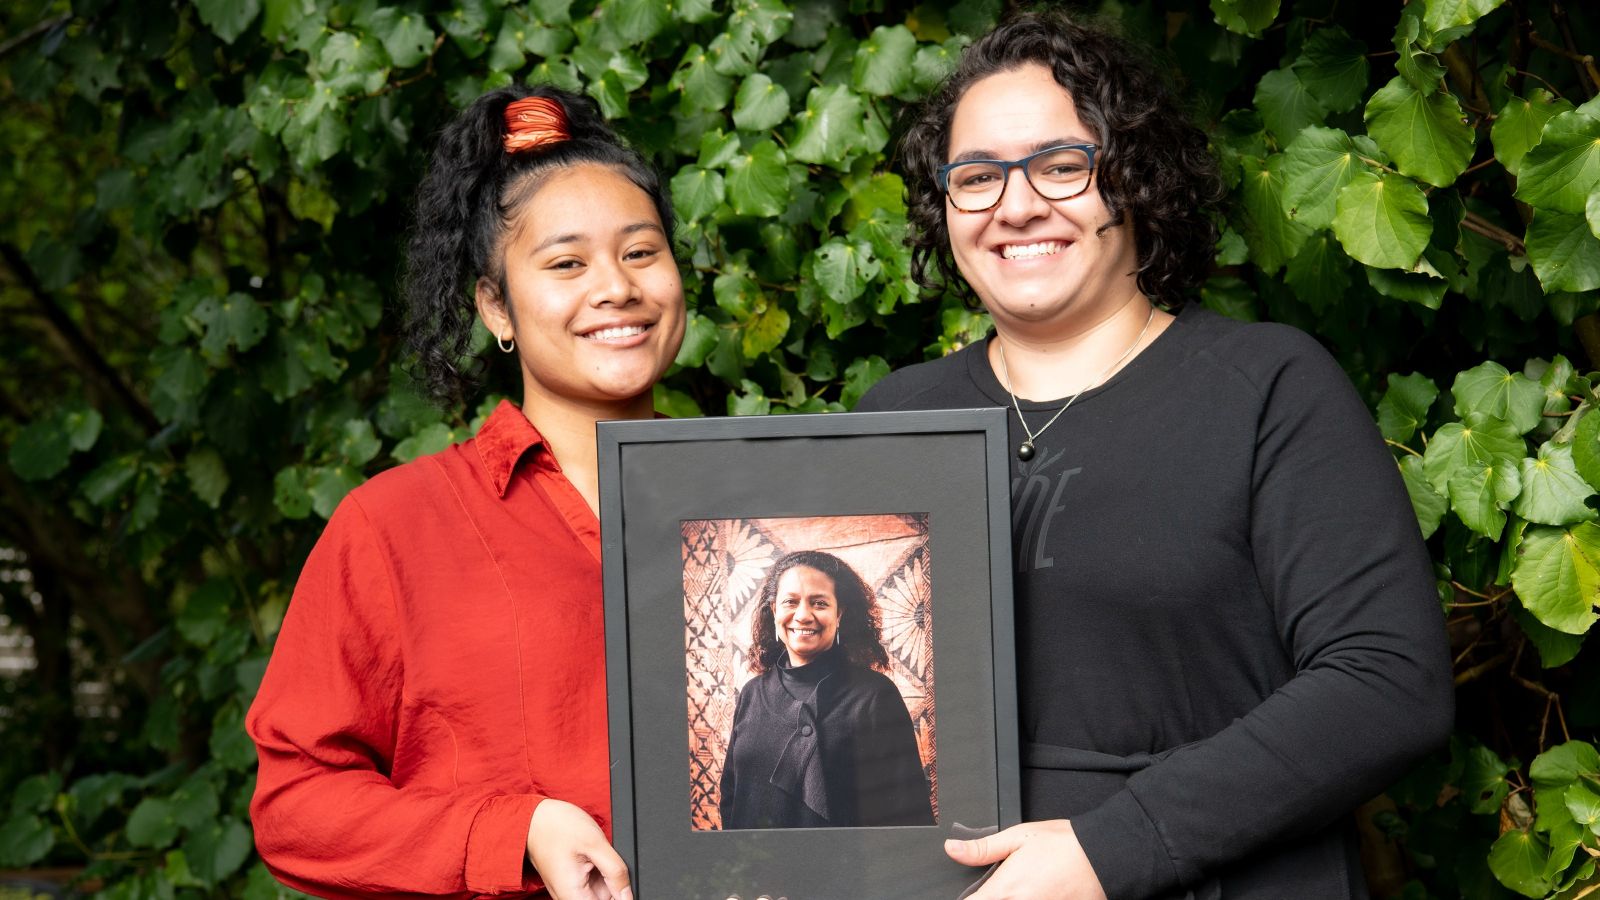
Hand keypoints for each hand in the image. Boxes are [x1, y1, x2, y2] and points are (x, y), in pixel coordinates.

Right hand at [526, 798, 631, 899]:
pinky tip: (595, 857)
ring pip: (601, 894)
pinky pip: (594, 885)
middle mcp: (568, 897)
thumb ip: (616, 871)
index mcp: (572, 894)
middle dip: (614, 887)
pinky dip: (600, 873)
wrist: (535, 817)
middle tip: (606, 862)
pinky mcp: (572, 883)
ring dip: (607, 878)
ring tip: (597, 856)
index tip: (620, 880)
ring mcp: (570, 891)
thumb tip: (629, 895)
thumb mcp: (594, 843)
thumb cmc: (557, 826)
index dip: (620, 898)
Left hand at [946, 819, 1107, 899]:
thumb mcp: (1020, 836)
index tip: (972, 893)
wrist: (1105, 857)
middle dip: (991, 898)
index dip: (969, 899)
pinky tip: (1036, 892)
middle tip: (1007, 886)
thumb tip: (953, 849)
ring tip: (1023, 888)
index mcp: (1006, 889)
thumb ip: (983, 848)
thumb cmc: (1066, 845)